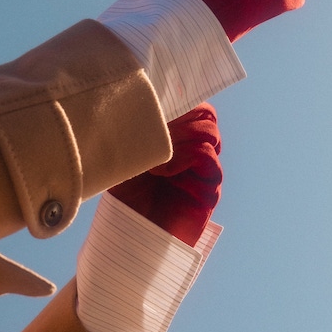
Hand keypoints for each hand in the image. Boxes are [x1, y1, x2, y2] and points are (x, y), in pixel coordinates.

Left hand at [109, 106, 221, 245]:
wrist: (127, 235)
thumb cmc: (123, 194)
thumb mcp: (125, 155)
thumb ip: (137, 128)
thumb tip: (141, 96)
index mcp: (179, 138)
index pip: (193, 104)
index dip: (180, 97)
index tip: (158, 97)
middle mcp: (195, 151)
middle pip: (205, 114)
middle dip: (180, 114)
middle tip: (154, 128)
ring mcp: (205, 170)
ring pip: (208, 131)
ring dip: (179, 135)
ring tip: (154, 154)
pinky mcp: (208, 190)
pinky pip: (207, 158)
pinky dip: (184, 157)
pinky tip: (160, 170)